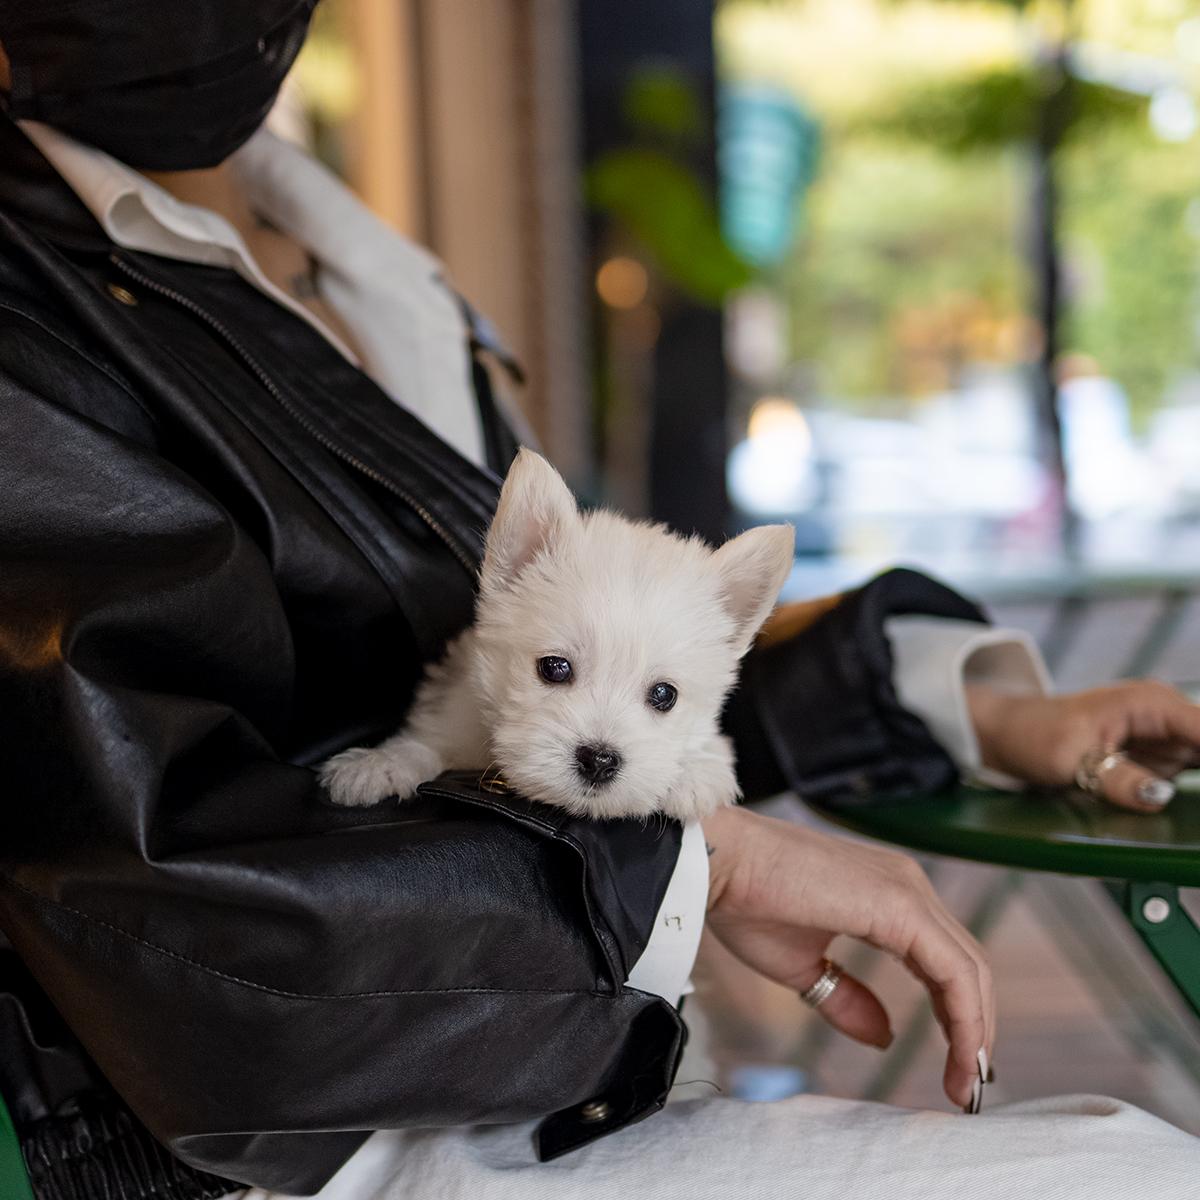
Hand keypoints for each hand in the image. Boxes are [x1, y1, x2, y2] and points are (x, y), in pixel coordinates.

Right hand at [701, 806, 992, 1109]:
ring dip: (975, 1030)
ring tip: (966, 1084)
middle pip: (965, 966)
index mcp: (887, 895)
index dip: (957, 1017)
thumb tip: (886, 1036)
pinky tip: (961, 1053)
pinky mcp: (901, 905)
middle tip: (967, 1088)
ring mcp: (907, 891)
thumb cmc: (745, 902)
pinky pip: (953, 969)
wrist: (718, 863)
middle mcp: (907, 885)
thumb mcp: (803, 966)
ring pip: (968, 968)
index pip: (943, 962)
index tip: (954, 1071)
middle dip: (974, 1030)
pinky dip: (966, 1016)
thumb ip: (847, 998)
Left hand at [967, 679, 1199, 811]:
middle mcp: (1166, 716)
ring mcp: (1165, 737)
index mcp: (1150, 704)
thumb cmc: (1033, 735)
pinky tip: (1187, 805)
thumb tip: (1159, 795)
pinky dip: (1199, 787)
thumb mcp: (1067, 759)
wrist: (1010, 733)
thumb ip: (1116, 777)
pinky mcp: (1159, 757)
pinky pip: (1194, 772)